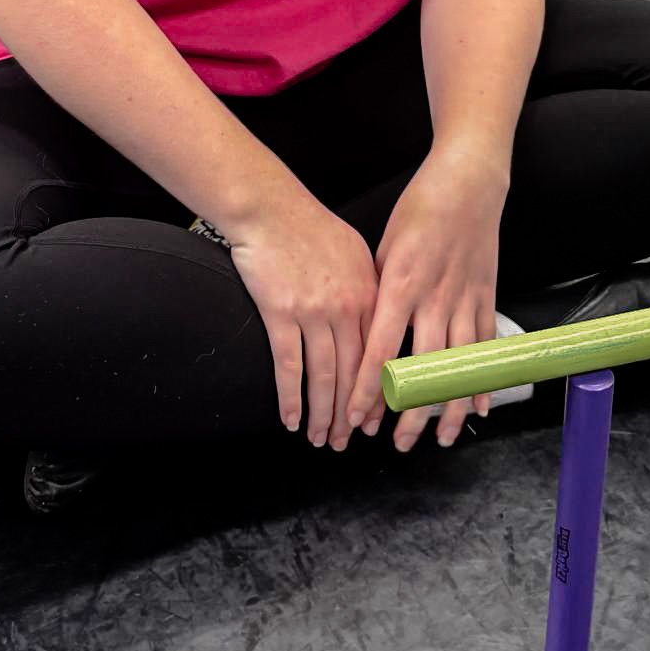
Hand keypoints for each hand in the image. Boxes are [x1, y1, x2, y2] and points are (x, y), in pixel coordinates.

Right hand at [231, 198, 378, 450]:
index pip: (378, 358)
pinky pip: (289, 367)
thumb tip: (373, 319)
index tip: (374, 421)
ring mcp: (314, 313)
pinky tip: (291, 419)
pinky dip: (291, 398)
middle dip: (350, 416)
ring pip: (323, 377)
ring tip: (319, 439)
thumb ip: (368, 289)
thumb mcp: (355, 254)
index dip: (376, 395)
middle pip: (354, 375)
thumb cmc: (309, 226)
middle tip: (345, 441)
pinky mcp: (281, 314)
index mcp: (369, 296)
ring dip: (321, 415)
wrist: (271, 209)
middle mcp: (346, 308)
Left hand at [347, 149, 506, 451]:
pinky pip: (486, 347)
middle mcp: (434, 296)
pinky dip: (483, 379)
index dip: (368, 390)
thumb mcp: (383, 246)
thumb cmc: (419, 209)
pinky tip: (478, 406)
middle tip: (396, 443)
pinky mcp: (488, 295)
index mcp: (401, 283)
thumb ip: (375, 292)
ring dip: (450, 407)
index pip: (380, 350)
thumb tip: (362, 336)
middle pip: (422, 369)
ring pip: (459, 366)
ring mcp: (466, 298)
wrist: (468, 180)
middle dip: (409, 412)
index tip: (356, 419)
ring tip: (441, 439)